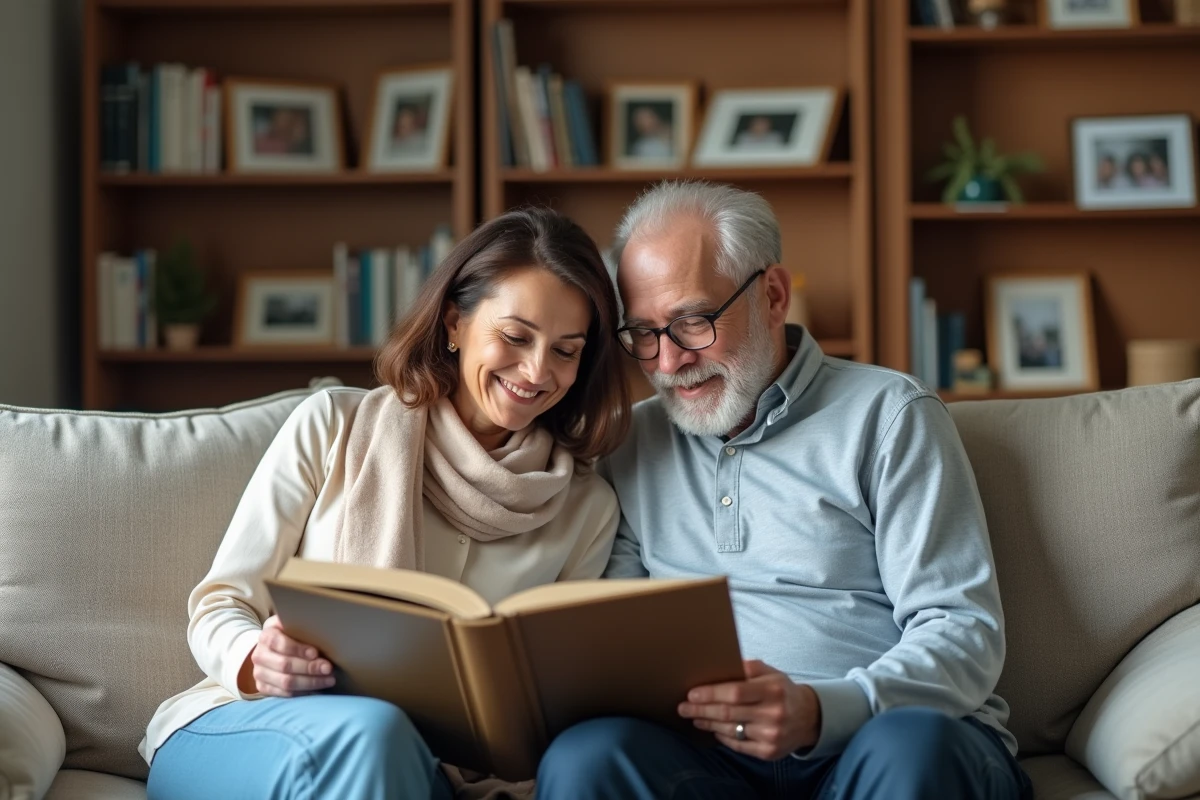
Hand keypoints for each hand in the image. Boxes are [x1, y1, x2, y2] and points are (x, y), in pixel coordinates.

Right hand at [238, 615, 335, 696]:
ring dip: (310, 683)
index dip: (298, 649)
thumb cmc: (290, 634)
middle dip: (309, 668)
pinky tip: (317, 690)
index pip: (279, 643)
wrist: (272, 648)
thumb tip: (322, 623)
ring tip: (329, 680)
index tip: (315, 653)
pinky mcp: (263, 687)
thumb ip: (301, 624)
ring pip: (286, 683)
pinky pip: (284, 694)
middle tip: (328, 668)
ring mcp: (259, 673)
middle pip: (284, 665)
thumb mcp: (292, 624)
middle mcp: (259, 655)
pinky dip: (303, 693)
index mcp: (266, 635)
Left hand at [677, 660, 821, 759]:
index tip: (692, 693)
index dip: (711, 694)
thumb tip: (719, 665)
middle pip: (728, 713)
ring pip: (730, 730)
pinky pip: (738, 745)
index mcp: (773, 690)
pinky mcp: (769, 752)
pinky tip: (713, 729)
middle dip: (701, 710)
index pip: (735, 692)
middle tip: (683, 707)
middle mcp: (773, 714)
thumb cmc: (782, 691)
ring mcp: (771, 736)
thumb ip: (747, 668)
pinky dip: (722, 737)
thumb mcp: (770, 673)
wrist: (809, 717)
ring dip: (708, 723)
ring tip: (694, 717)